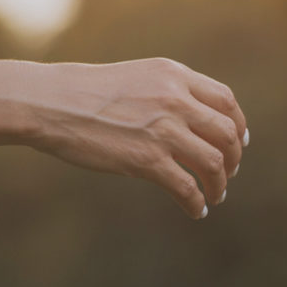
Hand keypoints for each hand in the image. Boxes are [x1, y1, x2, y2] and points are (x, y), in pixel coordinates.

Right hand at [25, 58, 248, 219]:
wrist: (49, 102)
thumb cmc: (82, 92)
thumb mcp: (134, 78)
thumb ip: (165, 92)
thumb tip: (189, 121)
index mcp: (172, 75)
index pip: (225, 100)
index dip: (237, 124)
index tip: (237, 141)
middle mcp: (175, 100)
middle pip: (226, 134)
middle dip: (232, 158)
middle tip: (227, 173)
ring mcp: (162, 130)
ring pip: (213, 163)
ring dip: (219, 184)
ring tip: (214, 196)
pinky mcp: (147, 160)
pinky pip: (187, 188)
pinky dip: (196, 203)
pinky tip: (195, 210)